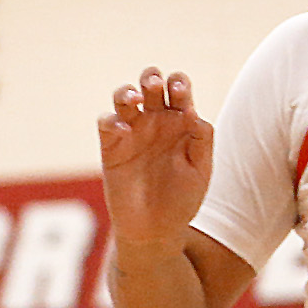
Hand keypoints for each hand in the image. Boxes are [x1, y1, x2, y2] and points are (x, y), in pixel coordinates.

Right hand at [98, 67, 213, 249]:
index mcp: (180, 122)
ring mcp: (131, 133)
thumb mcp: (201, 169)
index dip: (180, 84)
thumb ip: (201, 139)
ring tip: (135, 98)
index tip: (181, 95)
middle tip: (156, 85)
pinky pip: (106, 122)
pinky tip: (124, 129)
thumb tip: (192, 112)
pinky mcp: (111, 147)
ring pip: (124, 97)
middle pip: (150, 85)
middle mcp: (155, 122)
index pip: (179, 91)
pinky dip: (112, 120)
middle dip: (152, 77)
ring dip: (128, 91)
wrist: (155, 230)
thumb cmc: (182, 199)